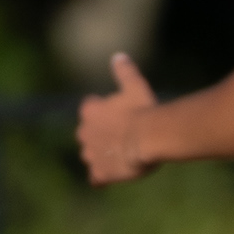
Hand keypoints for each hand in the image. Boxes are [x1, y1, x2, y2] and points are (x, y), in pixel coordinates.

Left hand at [77, 53, 158, 184]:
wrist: (149, 138)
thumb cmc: (143, 109)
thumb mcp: (135, 86)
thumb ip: (124, 72)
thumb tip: (118, 56)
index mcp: (89, 111)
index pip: (90, 109)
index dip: (105, 112)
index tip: (120, 114)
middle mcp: (84, 132)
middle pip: (88, 133)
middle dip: (101, 134)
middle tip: (123, 135)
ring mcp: (90, 154)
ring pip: (91, 155)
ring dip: (102, 154)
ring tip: (122, 155)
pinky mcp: (100, 172)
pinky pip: (96, 178)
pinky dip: (102, 177)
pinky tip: (112, 176)